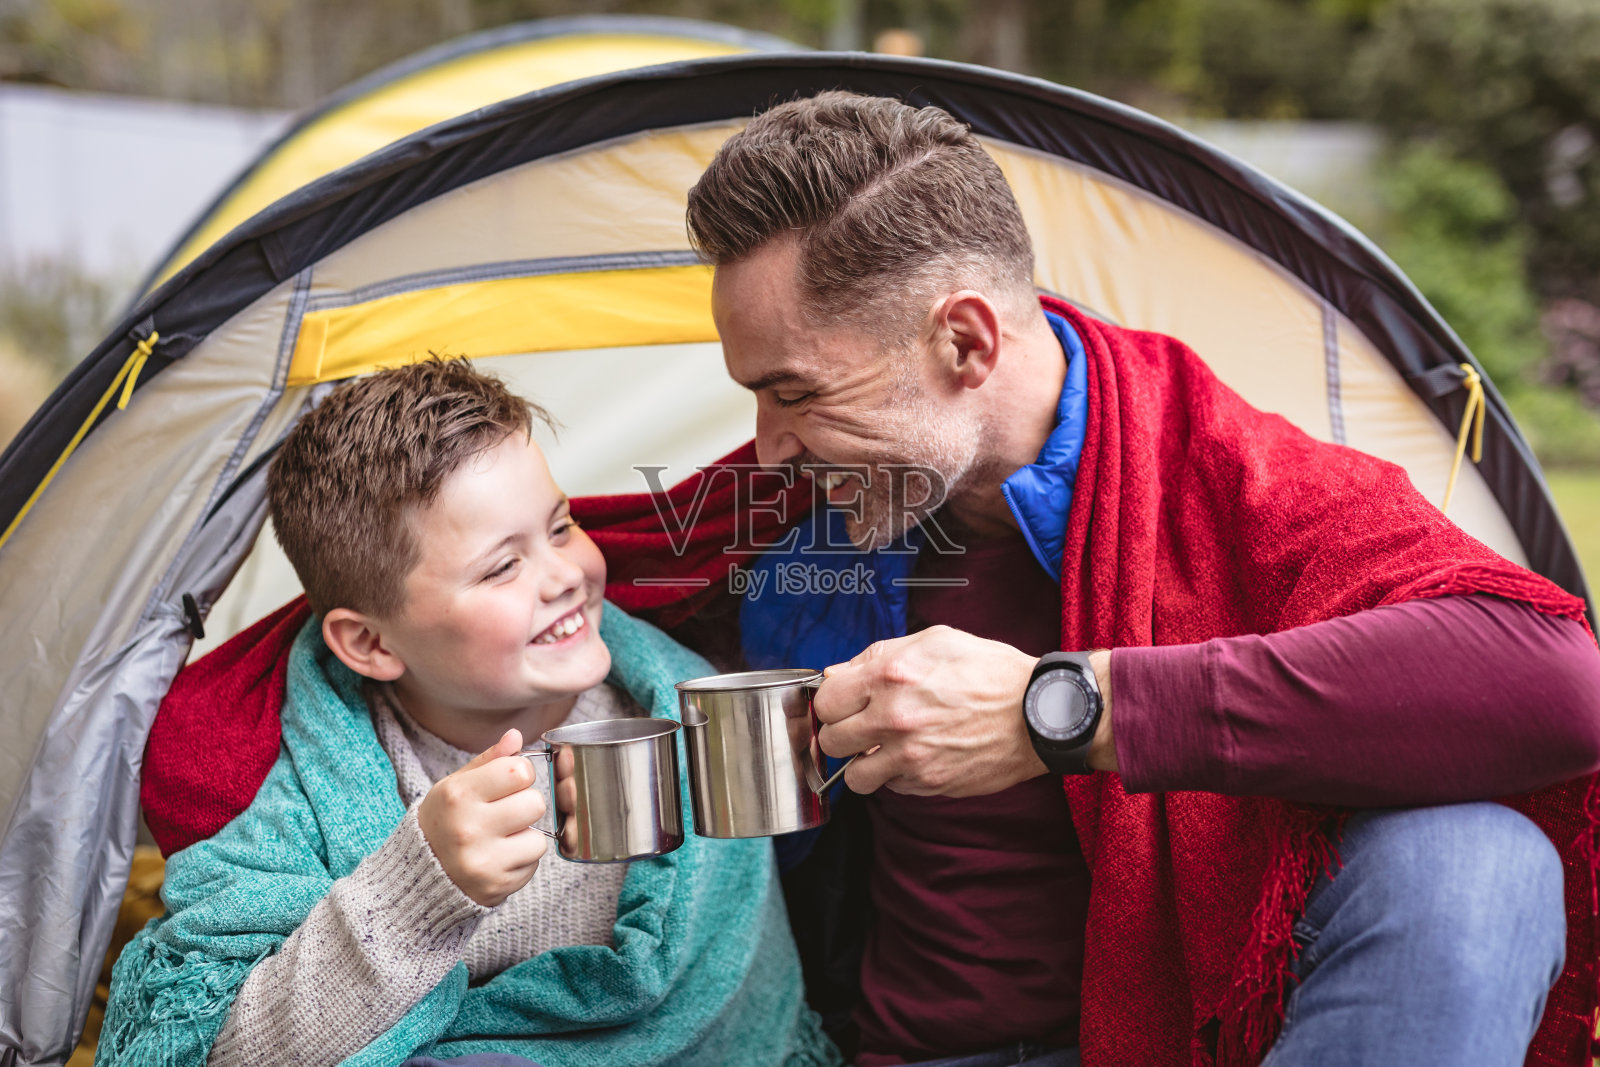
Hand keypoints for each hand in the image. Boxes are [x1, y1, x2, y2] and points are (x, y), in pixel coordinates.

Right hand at [417, 728, 547, 906]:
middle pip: (535, 803)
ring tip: (501, 838)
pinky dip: (521, 861)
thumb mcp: (456, 785)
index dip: (520, 775)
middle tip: (505, 813)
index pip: (519, 771)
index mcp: (458, 795)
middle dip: (525, 806)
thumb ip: (490, 760)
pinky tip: (499, 858)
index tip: (508, 784)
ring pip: (538, 838)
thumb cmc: (444, 821)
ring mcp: (482, 861)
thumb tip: (516, 736)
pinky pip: (533, 865)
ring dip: (526, 837)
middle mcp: (468, 828)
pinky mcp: (496, 886)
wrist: (419, 876)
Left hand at [812, 625, 1044, 797]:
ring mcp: (911, 757)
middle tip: (862, 727)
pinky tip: (918, 756)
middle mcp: (895, 719)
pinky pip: (892, 788)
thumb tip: (838, 674)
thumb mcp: (935, 641)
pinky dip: (897, 776)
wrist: (1037, 713)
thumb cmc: (990, 672)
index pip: (825, 701)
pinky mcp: (930, 783)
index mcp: (891, 676)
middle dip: (842, 734)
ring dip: (864, 764)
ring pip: (855, 777)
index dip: (832, 702)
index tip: (843, 704)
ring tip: (884, 749)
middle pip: (831, 742)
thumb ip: (879, 655)